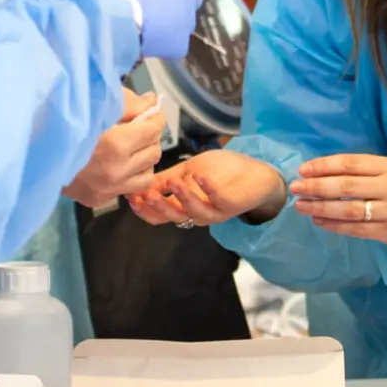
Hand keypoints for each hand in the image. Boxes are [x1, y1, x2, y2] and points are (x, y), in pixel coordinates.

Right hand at [64, 90, 166, 208]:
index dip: (155, 118)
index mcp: (117, 144)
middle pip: (154, 153)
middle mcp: (116, 171)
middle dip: (150, 138)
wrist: (32, 150)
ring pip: (147, 175)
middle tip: (138, 128)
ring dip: (143, 160)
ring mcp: (107, 190)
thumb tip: (152, 103)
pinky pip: (127, 188)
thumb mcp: (97, 103)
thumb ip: (130, 103)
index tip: (150, 113)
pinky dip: (128, 176)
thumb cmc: (64, 120)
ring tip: (131, 149)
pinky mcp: (98, 199)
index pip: (154, 130)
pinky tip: (116, 164)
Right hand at [114, 0, 201, 59]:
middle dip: (178, 0)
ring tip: (148, 28)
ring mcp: (187, 19)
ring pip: (185, 22)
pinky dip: (165, 46)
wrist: (115, 13)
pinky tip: (148, 45)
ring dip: (172, 23)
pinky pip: (176, 45)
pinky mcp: (180, 43)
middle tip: (155, 7)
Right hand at [129, 149, 286, 227]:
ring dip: (181, 197)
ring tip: (172, 181)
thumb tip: (140, 183)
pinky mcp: (231, 204)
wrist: (256, 172)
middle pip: (172, 216)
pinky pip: (218, 200)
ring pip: (193, 211)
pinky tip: (199, 177)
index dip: (144, 208)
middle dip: (157, 206)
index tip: (129, 196)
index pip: (159, 215)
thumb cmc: (223, 171)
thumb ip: (167, 178)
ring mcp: (215, 211)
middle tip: (144, 194)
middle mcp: (197, 214)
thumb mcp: (189, 170)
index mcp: (185, 207)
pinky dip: (208, 189)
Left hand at [289, 155, 386, 248]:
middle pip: (347, 186)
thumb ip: (364, 170)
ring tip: (301, 206)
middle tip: (295, 188)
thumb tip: (322, 172)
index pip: (351, 164)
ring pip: (349, 209)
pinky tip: (318, 220)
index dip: (324, 166)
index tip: (303, 169)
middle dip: (317, 187)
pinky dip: (334, 225)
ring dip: (321, 207)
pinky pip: (356, 228)